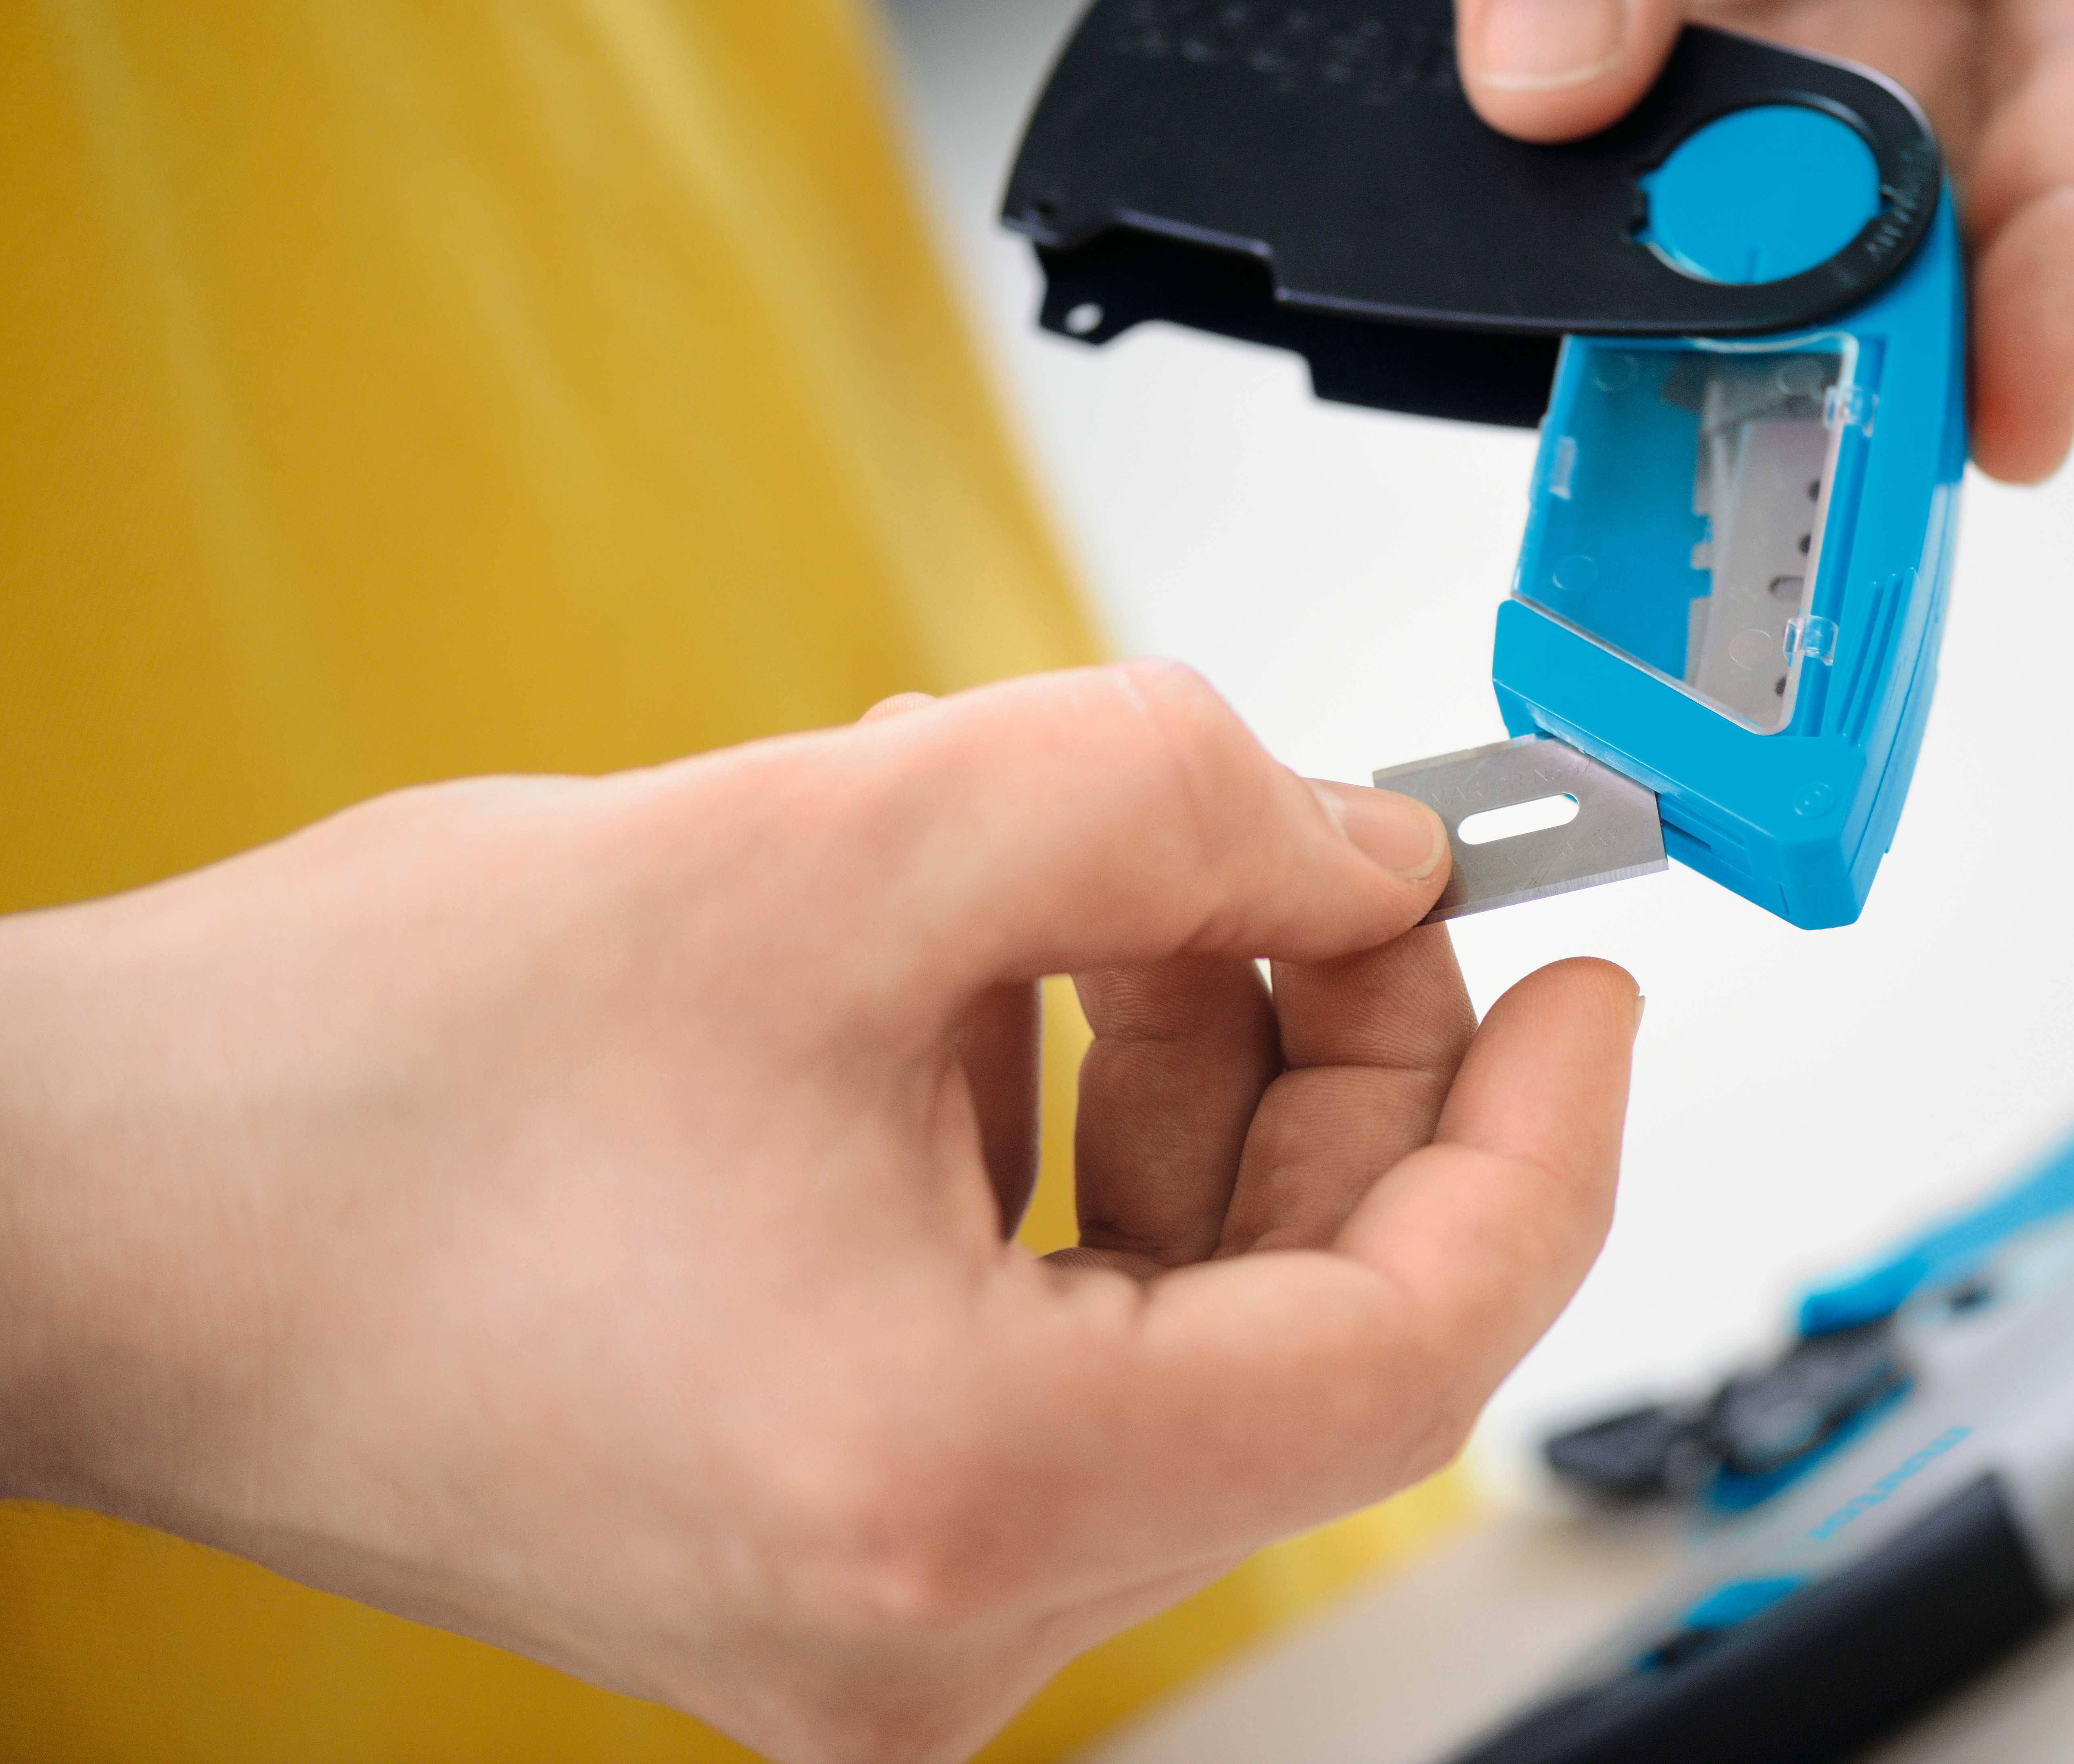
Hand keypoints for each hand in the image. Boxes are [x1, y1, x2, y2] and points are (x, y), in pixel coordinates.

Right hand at [0, 661, 1639, 1763]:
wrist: (78, 1203)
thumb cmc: (337, 1092)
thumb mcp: (827, 845)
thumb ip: (1154, 800)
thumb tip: (1352, 830)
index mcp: (951, 1503)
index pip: (1415, 1347)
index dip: (1539, 1136)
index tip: (1584, 978)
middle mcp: (931, 1613)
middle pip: (1304, 1312)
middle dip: (1337, 1050)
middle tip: (1309, 850)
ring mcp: (877, 1586)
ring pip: (1181, 1297)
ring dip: (1181, 1056)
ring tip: (1071, 872)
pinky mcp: (822, 1513)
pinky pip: (1049, 1309)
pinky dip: (1061, 1121)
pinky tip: (977, 969)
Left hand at [1284, 0, 2073, 482]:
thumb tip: (1554, 70)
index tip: (2017, 402)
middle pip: (1975, 193)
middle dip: (1895, 340)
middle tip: (1819, 464)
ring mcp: (1831, 22)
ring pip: (1816, 234)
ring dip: (1738, 332)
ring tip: (1675, 430)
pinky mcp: (1686, 74)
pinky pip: (1659, 214)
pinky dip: (1603, 279)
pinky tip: (1558, 328)